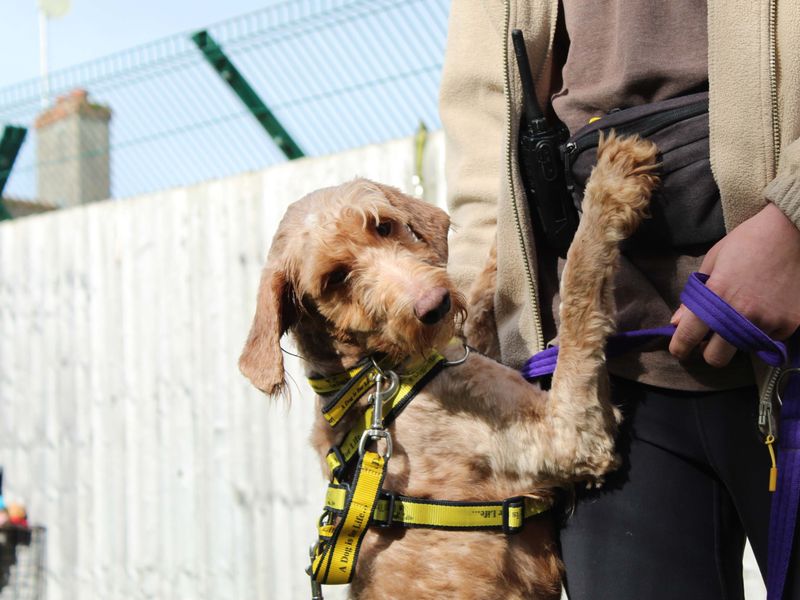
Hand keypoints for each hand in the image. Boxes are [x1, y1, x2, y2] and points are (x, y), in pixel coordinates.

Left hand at [669, 202, 799, 366]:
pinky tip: (766, 308)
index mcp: (716, 296)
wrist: (790, 232)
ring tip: (743, 314)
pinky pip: (769, 340)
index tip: (679, 350)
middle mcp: (741, 314)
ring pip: (743, 348)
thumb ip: (694, 297)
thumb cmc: (745, 244)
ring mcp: (768, 321)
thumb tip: (677, 323)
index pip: (688, 336)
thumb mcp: (712, 263)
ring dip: (738, 339)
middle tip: (712, 338)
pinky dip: (763, 331)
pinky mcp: (790, 324)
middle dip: (710, 351)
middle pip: (716, 358)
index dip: (679, 347)